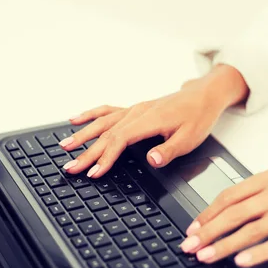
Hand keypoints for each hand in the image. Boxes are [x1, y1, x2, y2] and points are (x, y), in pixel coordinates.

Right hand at [58, 64, 248, 177]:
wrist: (203, 95)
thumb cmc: (198, 116)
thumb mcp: (190, 138)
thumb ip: (169, 150)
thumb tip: (152, 160)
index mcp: (149, 119)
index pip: (120, 140)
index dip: (105, 157)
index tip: (94, 172)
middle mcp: (137, 112)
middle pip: (106, 134)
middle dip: (86, 152)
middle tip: (70, 167)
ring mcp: (134, 109)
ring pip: (102, 122)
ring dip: (82, 135)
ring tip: (64, 146)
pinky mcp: (134, 109)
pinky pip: (107, 111)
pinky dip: (90, 115)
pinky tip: (75, 119)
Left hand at [180, 168, 267, 266]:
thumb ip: (259, 195)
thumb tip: (225, 212)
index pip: (230, 195)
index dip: (208, 213)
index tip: (193, 227)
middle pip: (234, 212)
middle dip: (208, 230)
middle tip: (190, 244)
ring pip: (250, 229)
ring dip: (224, 245)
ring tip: (207, 255)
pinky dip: (257, 253)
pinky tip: (242, 261)